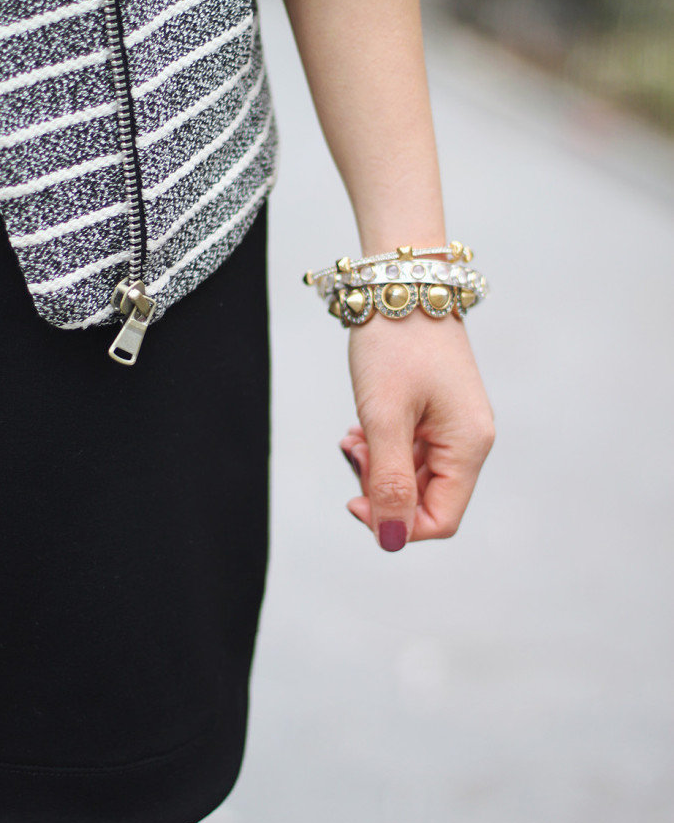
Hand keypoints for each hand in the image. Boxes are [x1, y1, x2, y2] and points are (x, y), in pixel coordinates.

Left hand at [339, 311, 494, 551]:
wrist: (399, 282)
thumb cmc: (394, 344)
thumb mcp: (384, 418)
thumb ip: (389, 481)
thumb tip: (391, 540)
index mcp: (469, 445)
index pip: (440, 520)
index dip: (396, 524)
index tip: (353, 499)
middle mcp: (470, 439)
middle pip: (426, 499)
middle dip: (382, 489)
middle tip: (352, 452)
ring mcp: (454, 424)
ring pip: (415, 475)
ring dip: (378, 467)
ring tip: (353, 437)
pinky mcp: (437, 410)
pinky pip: (412, 450)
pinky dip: (383, 447)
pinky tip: (361, 427)